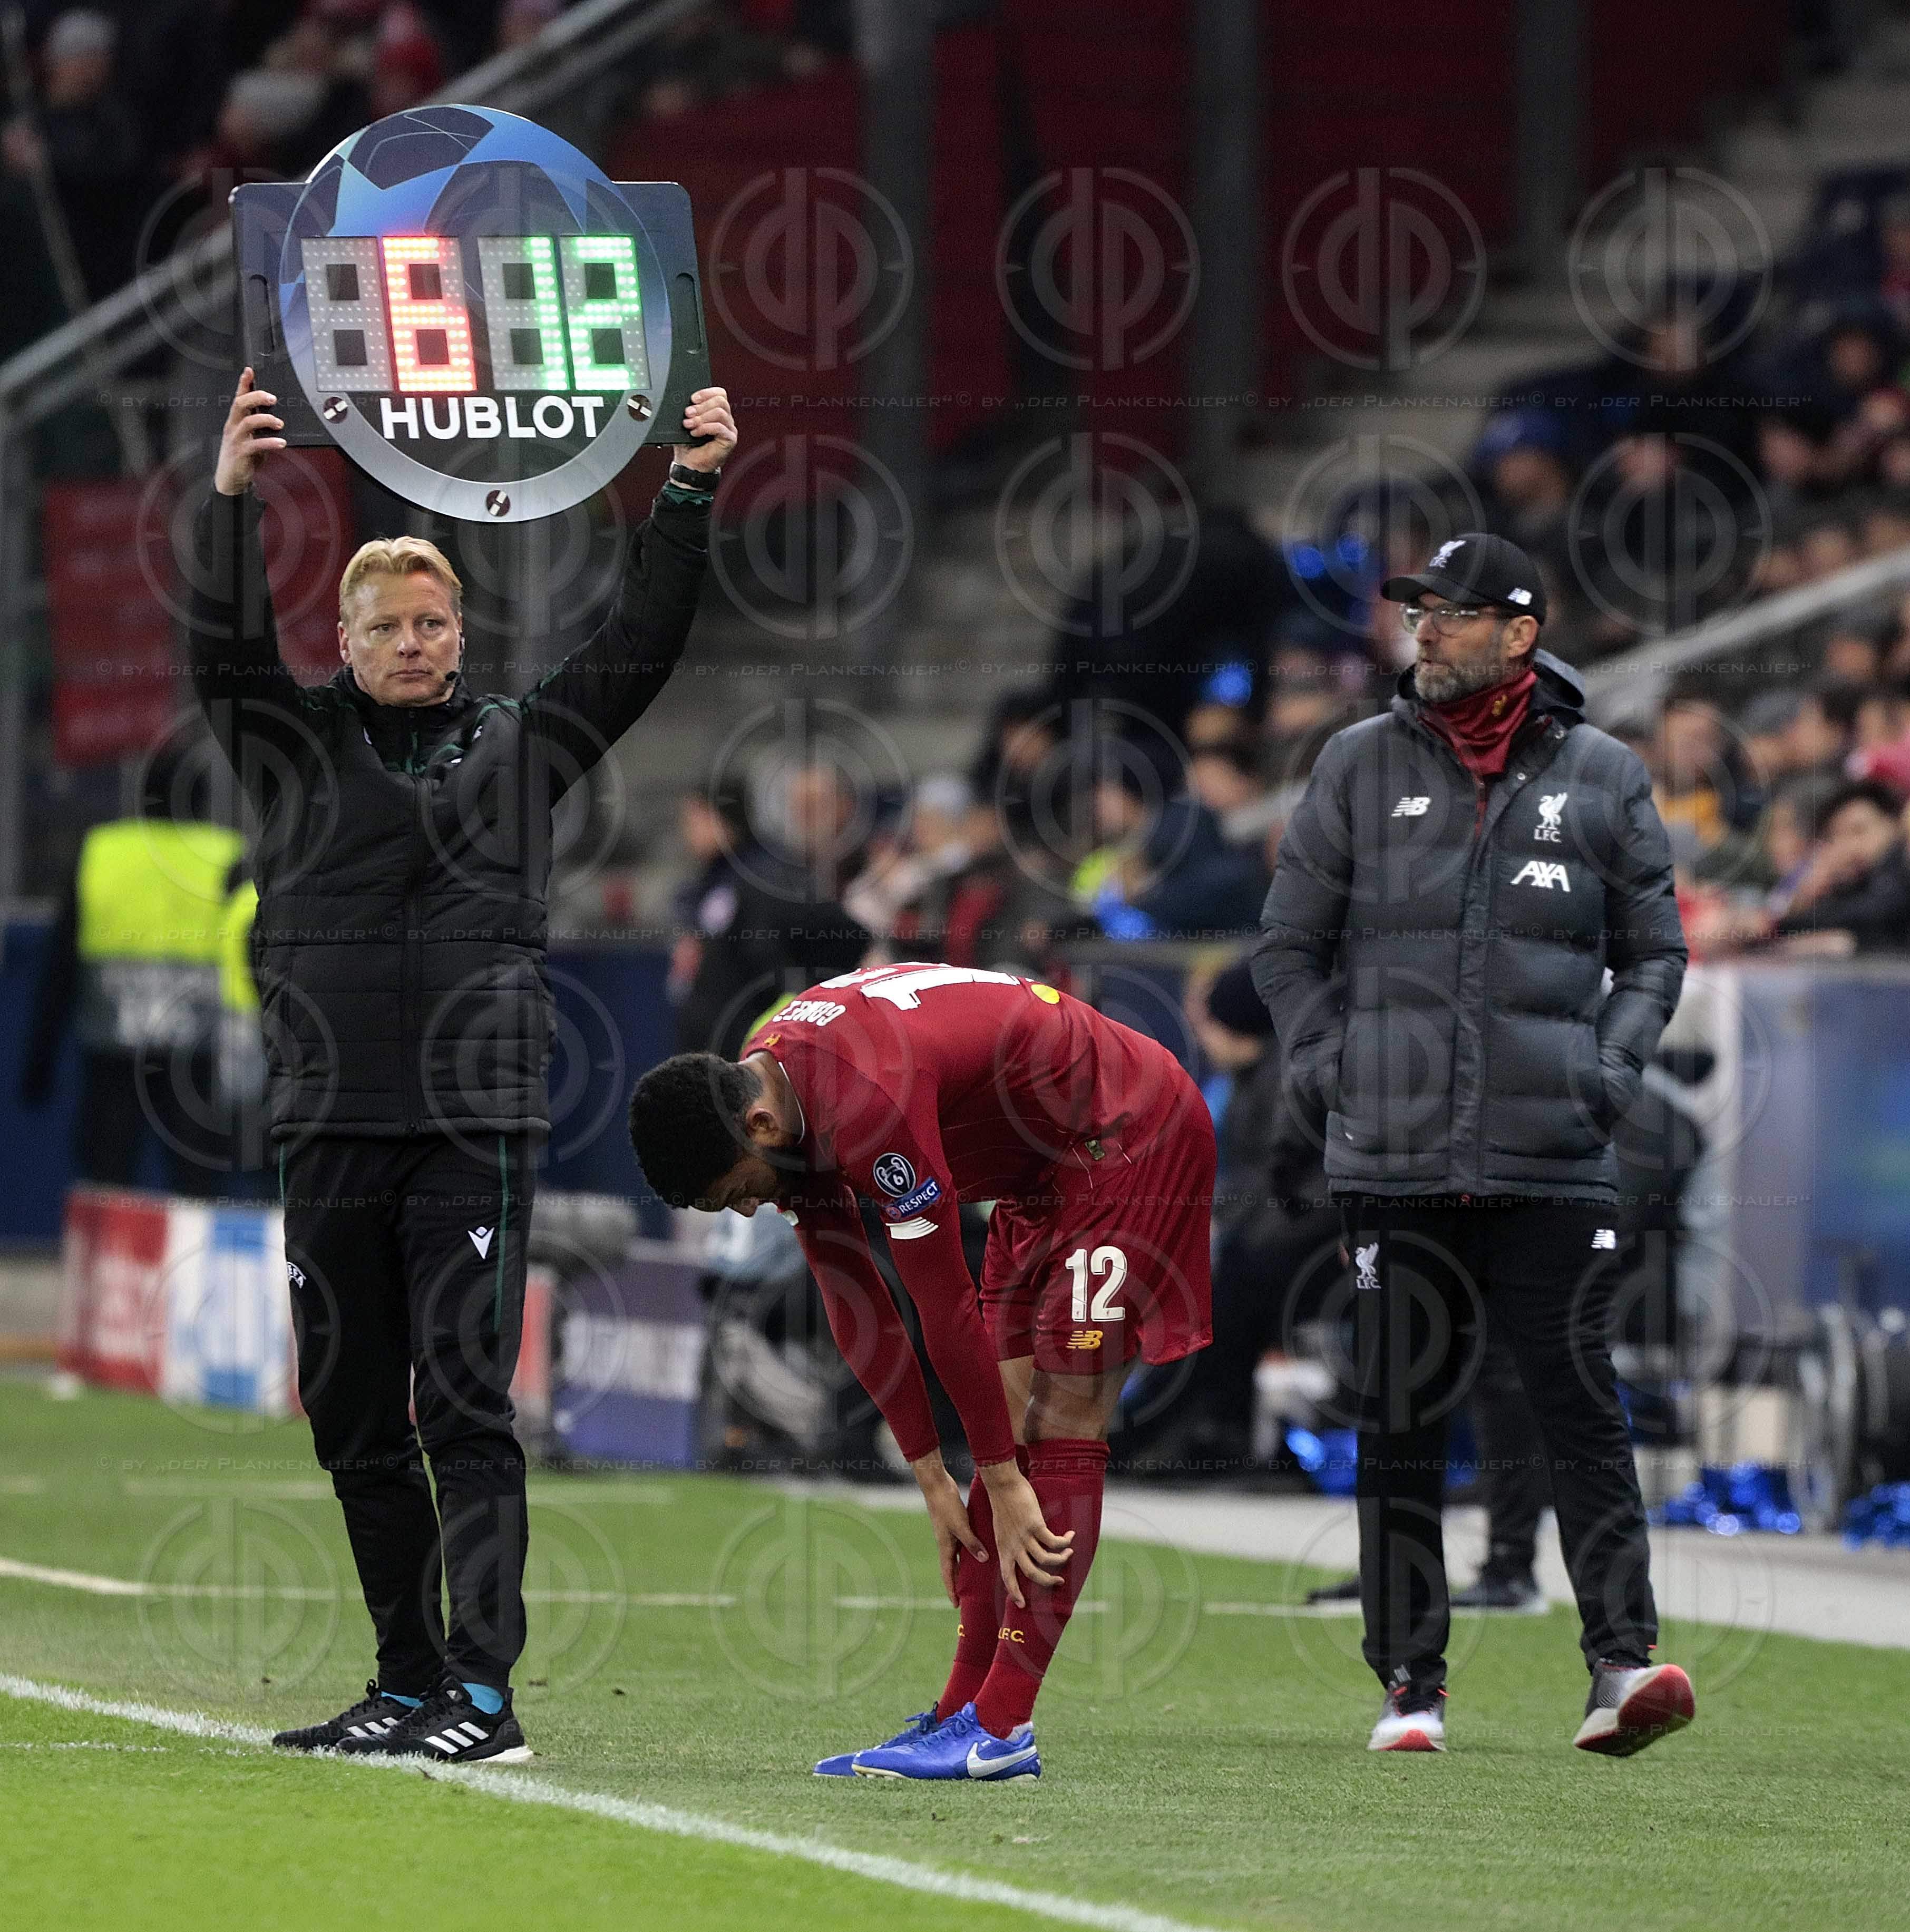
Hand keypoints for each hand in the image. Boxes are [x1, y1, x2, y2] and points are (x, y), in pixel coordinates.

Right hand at [215, 367, 284, 495]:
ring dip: (266, 420)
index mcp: (236, 421)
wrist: (230, 480)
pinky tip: (281, 443)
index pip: (238, 397)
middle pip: (240, 404)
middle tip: (272, 398)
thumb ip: (260, 427)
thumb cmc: (243, 457)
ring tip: (279, 423)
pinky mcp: (240, 453)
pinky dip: (269, 442)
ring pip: (248, 422)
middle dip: (256, 397)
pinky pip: (255, 444)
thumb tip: (277, 417)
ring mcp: (236, 439)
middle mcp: (233, 427)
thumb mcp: (251, 438)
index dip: (243, 384)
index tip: (250, 371)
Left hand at [671, 385, 735, 472]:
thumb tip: (686, 403)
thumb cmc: (688, 445)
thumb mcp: (686, 423)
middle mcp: (726, 419)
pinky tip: (695, 433)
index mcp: (717, 412)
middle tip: (688, 414)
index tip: (692, 399)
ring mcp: (729, 429)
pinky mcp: (730, 439)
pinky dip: (705, 428)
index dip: (706, 393)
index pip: (720, 394)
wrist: (690, 465)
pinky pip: (719, 427)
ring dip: (702, 417)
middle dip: (702, 405)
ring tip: (690, 425)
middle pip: (720, 401)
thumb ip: (689, 411)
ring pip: (720, 412)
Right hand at [914, 1455, 986, 1607]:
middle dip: (957, 1583)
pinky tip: (979, 1551)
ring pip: (958, 1557)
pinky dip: (969, 1551)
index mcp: (945, 1547)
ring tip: (975, 1579)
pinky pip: (962, 1544)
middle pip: (952, 1568)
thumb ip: (972, 1542)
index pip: (947, 1574)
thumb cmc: (947, 1506)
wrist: (937, 1486)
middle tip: (966, 1597)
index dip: (951, 1590)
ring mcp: (950, 1535)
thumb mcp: (961, 1525)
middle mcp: (946, 1543)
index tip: (956, 1605)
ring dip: (964, 1568)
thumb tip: (983, 1559)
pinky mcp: (954, 1525)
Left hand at [979, 1459, 1072, 1608]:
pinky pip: (1054, 1541)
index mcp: (1003, 1547)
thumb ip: (1009, 1540)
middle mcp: (1013, 1545)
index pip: (1007, 1576)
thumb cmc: (1002, 1502)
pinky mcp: (1035, 1525)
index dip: (1015, 1592)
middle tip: (1059, 1582)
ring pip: (1046, 1559)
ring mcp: (1024, 1536)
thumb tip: (1020, 1549)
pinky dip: (1064, 1542)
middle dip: (1048, 1581)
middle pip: (1032, 1573)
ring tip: (1069, 1552)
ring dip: (1061, 1559)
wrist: (1002, 1484)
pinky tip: (1070, 1536)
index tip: (1021, 1604)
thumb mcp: (1001, 1528)